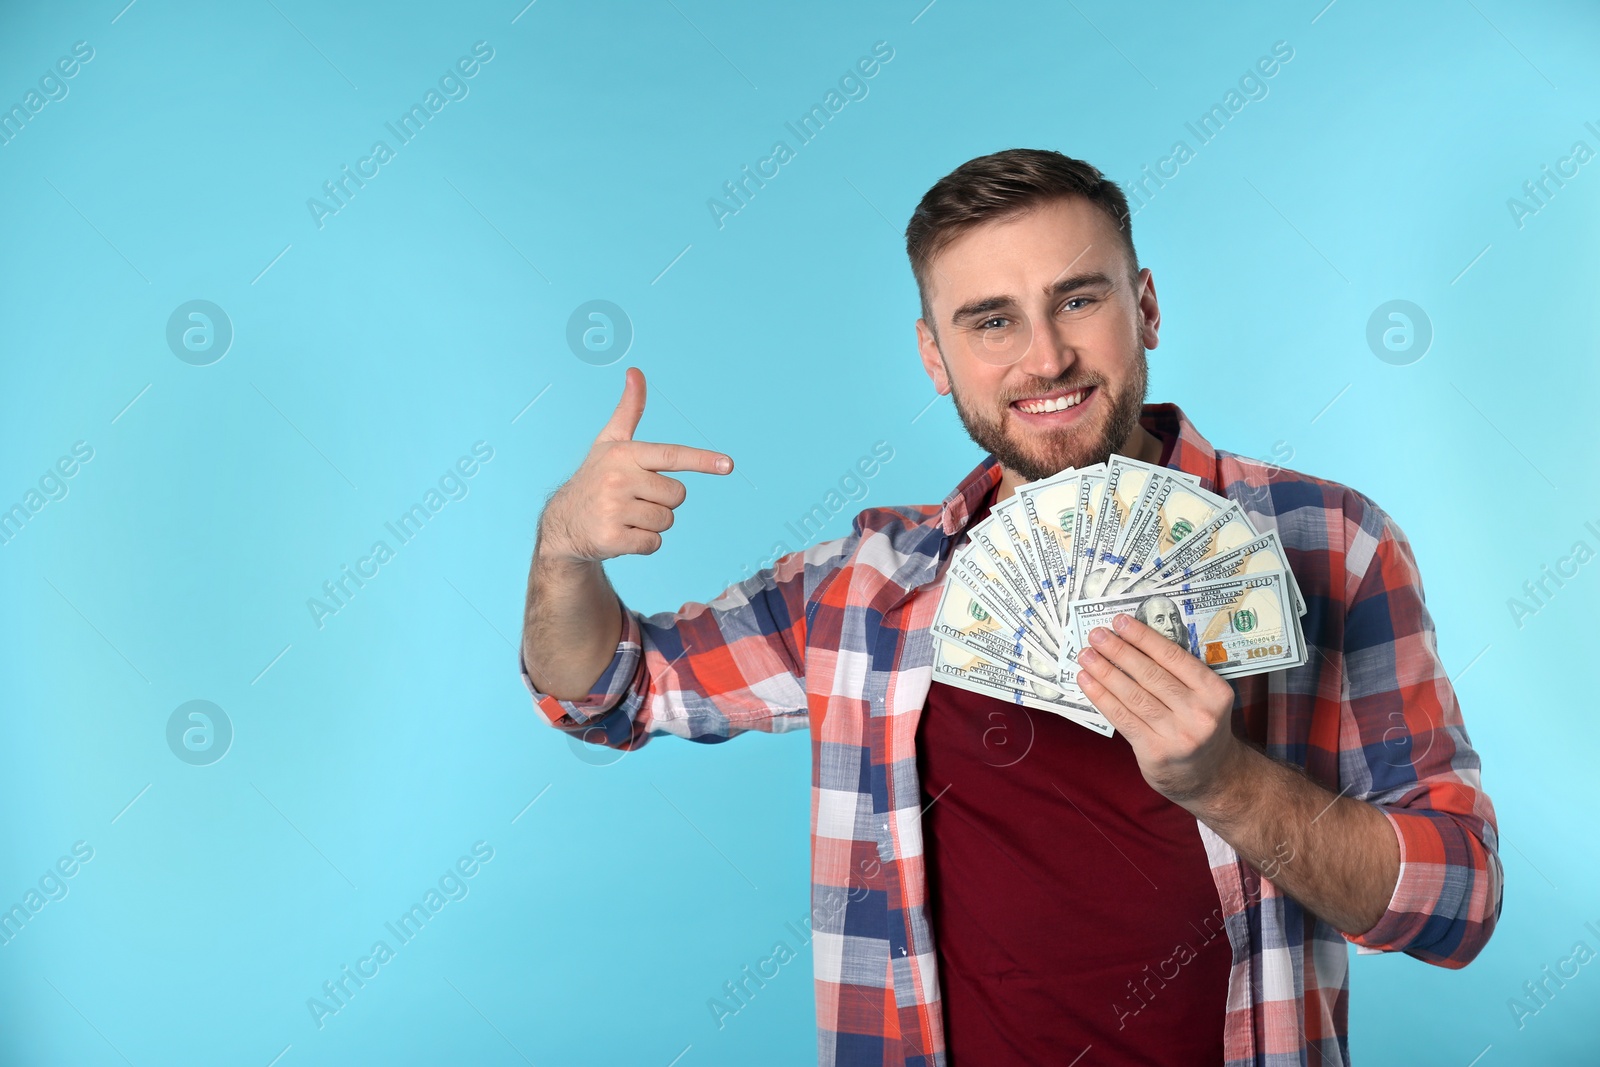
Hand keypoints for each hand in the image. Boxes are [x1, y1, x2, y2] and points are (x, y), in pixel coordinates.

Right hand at [537, 367, 732, 563]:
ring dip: (653, 523)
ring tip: (627, 516)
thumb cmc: (595, 478)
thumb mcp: (610, 442)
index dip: (702, 460)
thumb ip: (629, 410)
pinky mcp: (612, 539)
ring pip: (667, 520)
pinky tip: (622, 534)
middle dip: (663, 500)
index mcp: (624, 454)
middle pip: (677, 494)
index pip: (671, 456)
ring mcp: (614, 510)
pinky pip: (654, 544)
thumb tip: (636, 372)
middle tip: (635, 498)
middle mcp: (618, 479)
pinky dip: (644, 543)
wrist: (563, 523)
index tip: (729, 465)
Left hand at [1074, 613, 1243, 805]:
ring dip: (1105, 672)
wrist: (1212, 776)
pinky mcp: (1155, 752)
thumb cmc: (1200, 726)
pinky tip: (1087, 681)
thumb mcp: (1205, 698)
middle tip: (1096, 634)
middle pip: (1150, 675)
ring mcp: (1178, 735)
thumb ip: (1179, 675)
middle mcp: (1199, 714)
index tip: (1120, 622)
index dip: (1143, 638)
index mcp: (1215, 692)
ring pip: (1133, 695)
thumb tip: (1132, 641)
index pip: (1174, 657)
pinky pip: (1122, 718)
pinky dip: (1101, 697)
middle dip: (1119, 651)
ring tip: (1086, 655)